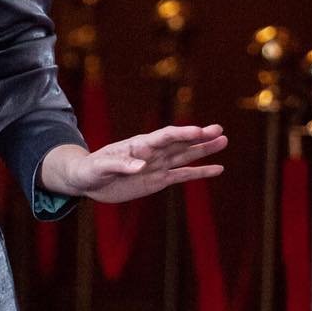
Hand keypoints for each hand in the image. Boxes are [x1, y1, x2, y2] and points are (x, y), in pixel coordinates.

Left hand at [41, 125, 226, 203]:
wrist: (87, 181)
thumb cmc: (90, 170)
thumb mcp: (100, 167)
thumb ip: (120, 164)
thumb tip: (141, 165)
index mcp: (138, 145)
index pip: (164, 137)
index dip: (182, 134)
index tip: (199, 131)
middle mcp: (152, 152)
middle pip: (180, 143)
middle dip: (199, 137)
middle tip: (219, 130)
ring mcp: (157, 166)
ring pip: (185, 156)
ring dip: (204, 150)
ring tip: (224, 141)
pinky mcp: (158, 180)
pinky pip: (183, 176)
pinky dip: (200, 173)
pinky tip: (217, 169)